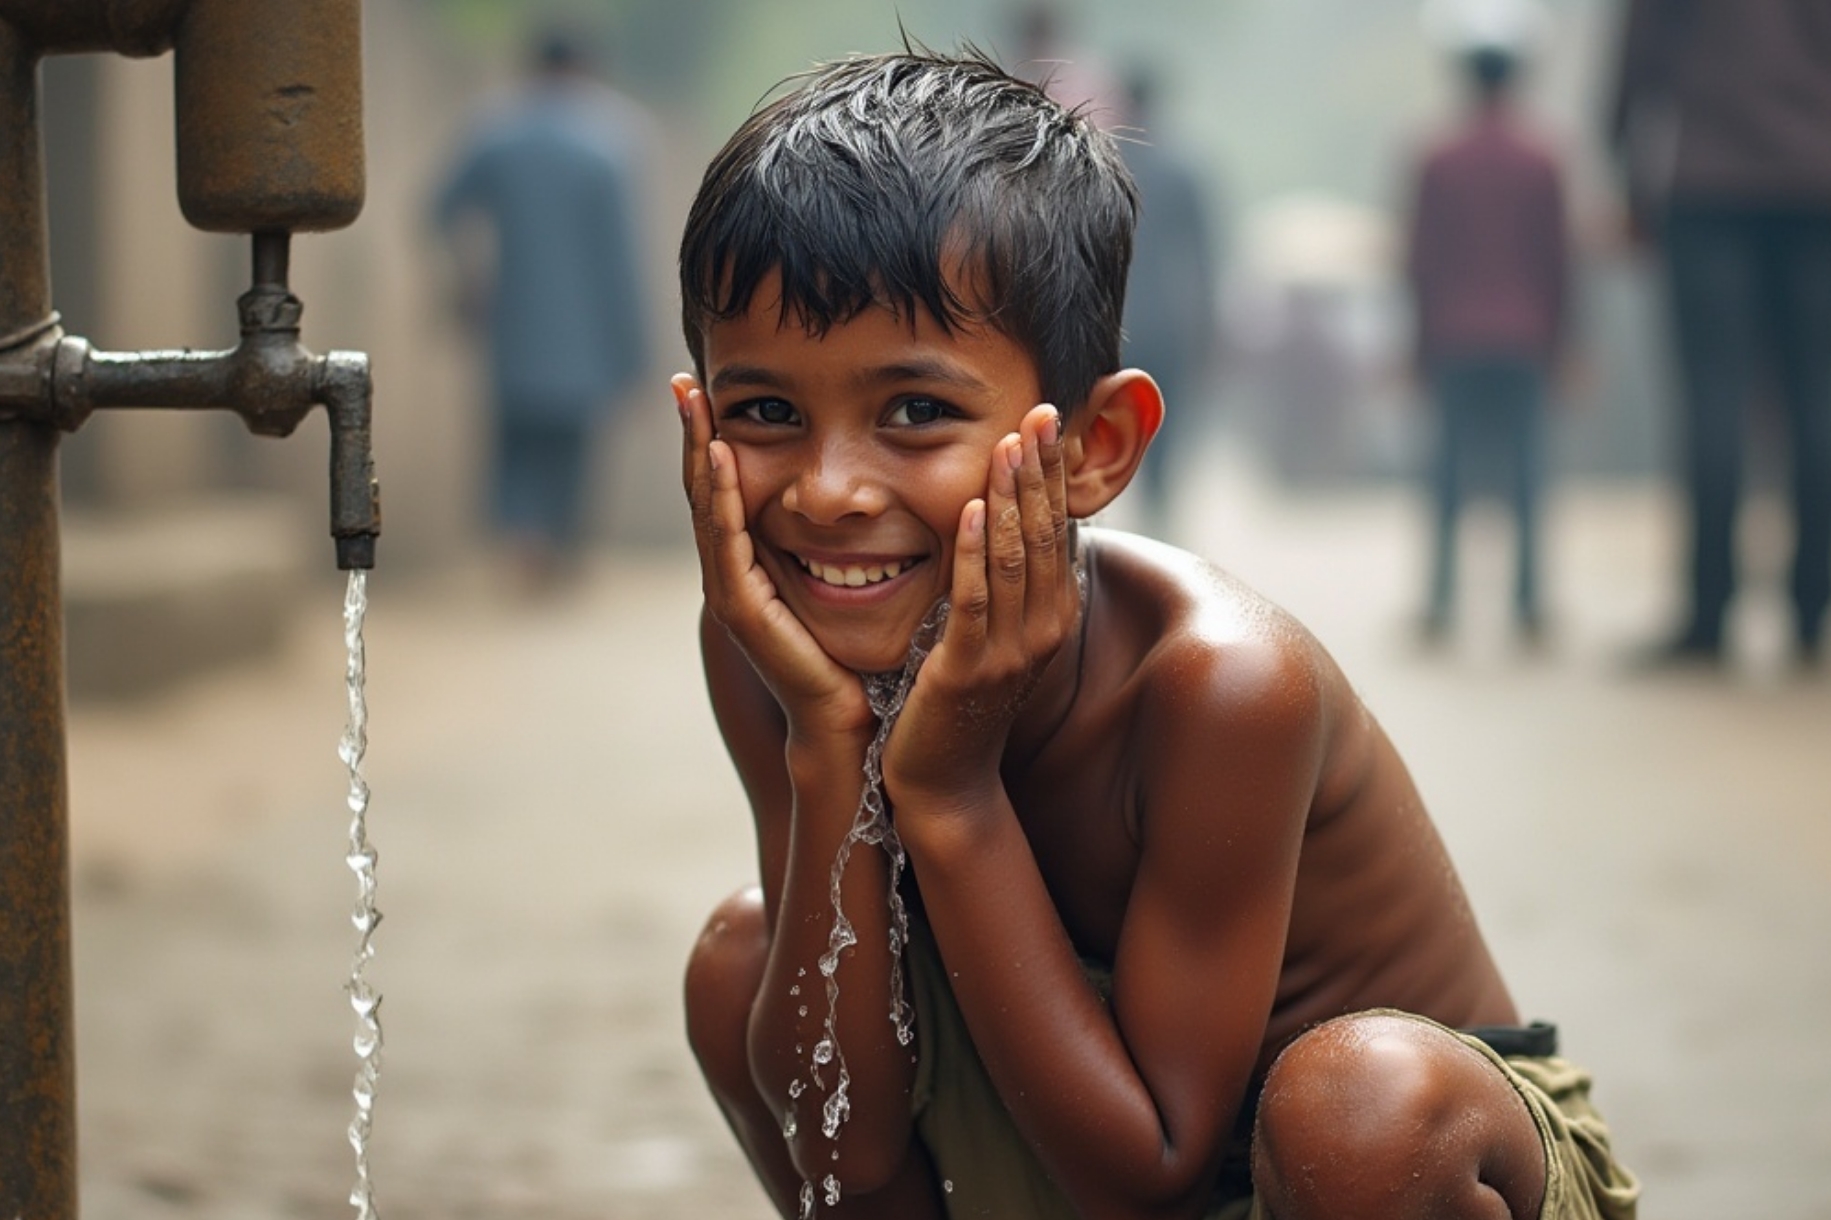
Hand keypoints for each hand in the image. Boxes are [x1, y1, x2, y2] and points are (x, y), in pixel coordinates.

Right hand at [675, 374, 873, 743]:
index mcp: (753, 562)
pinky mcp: (743, 608)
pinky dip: (724, 497)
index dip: (716, 439)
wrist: (846, 722)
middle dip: (695, 433)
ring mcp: (731, 590)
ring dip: (699, 451)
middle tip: (684, 380)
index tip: (711, 388)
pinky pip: (729, 540)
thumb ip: (844, 542)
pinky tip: (723, 457)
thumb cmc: (855, 655)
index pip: (728, 488)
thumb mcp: (847, 581)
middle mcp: (732, 572)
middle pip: (705, 489)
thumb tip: (875, 496)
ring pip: (707, 507)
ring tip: (692, 402)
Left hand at [882, 403, 1075, 806]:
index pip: (1059, 529)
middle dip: (1042, 469)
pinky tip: (973, 508)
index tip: (1048, 416)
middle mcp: (1042, 631)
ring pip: (1016, 559)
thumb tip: (1009, 519)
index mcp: (1052, 616)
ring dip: (1012, 496)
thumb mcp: (995, 632)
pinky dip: (975, 551)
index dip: (1053, 472)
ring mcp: (1009, 652)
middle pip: (1047, 534)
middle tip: (1041, 409)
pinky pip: (974, 600)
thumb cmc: (962, 702)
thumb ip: (1006, 582)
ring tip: (1008, 442)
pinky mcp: (966, 670)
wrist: (943, 781)